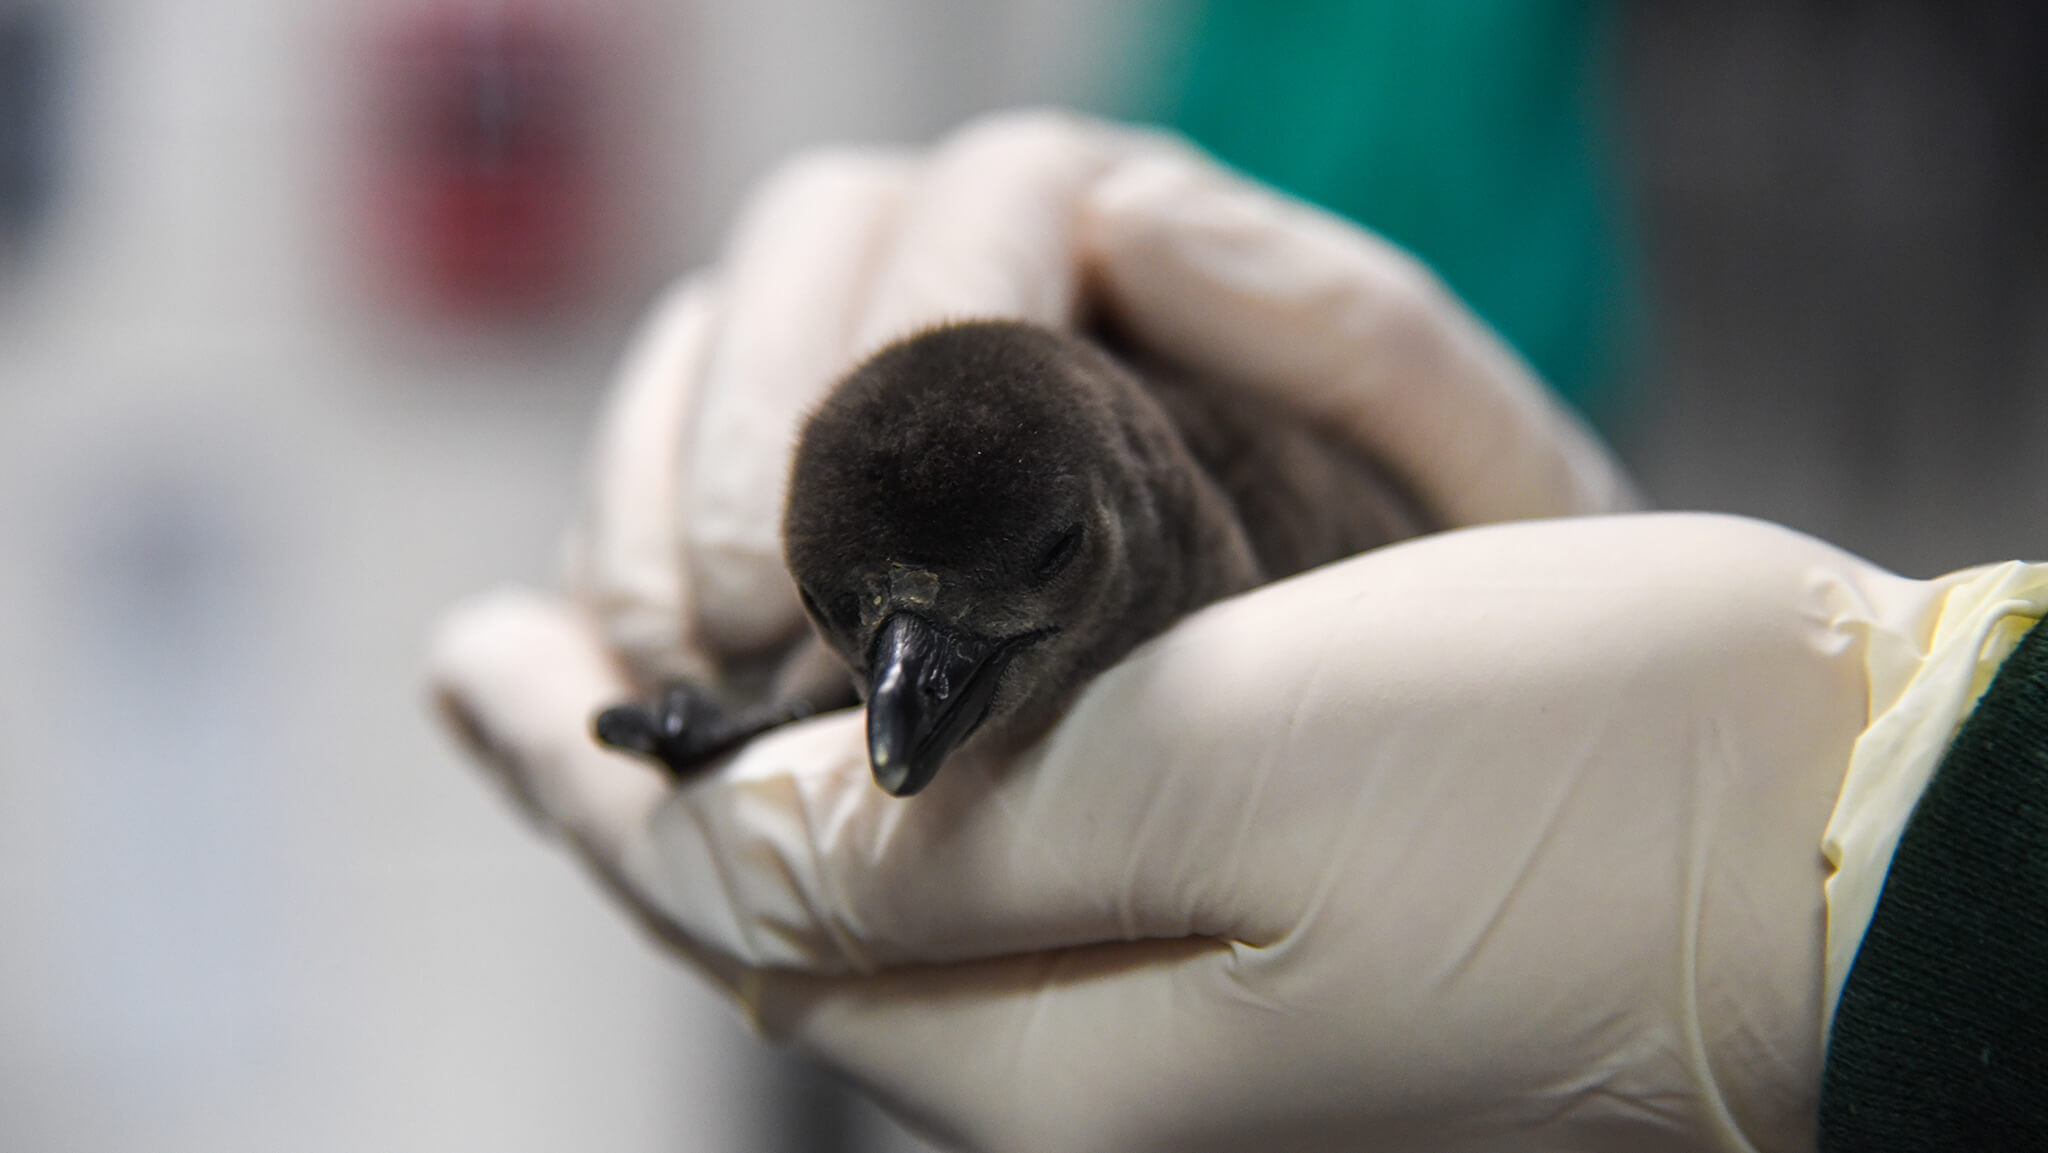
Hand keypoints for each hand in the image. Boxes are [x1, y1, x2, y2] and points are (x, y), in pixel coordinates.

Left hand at [434, 512, 1963, 1151]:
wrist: (1851, 856)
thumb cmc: (1578, 793)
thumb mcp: (1229, 780)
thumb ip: (943, 834)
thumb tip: (728, 821)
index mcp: (1063, 1058)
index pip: (734, 909)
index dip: (578, 780)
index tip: (463, 657)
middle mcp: (1100, 1066)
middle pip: (791, 926)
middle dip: (641, 796)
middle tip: (528, 669)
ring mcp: (1187, 1023)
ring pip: (894, 908)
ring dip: (761, 798)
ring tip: (661, 699)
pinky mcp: (1268, 955)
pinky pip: (1012, 887)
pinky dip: (900, 811)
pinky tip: (879, 742)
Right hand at [560, 109, 1637, 697]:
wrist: (1440, 777)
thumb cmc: (1469, 634)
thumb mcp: (1480, 488)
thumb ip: (1351, 337)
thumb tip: (1139, 227)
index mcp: (1145, 249)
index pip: (990, 203)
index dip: (915, 337)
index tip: (900, 533)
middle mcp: (993, 287)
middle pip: (810, 254)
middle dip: (752, 439)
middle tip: (752, 629)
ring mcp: (873, 393)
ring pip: (704, 352)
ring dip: (651, 506)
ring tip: (685, 674)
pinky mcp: (783, 513)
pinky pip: (648, 480)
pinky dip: (612, 571)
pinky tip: (636, 679)